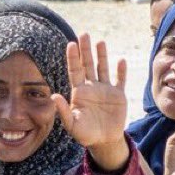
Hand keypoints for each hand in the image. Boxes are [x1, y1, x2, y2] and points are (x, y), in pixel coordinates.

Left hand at [52, 34, 129, 170]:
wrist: (104, 140)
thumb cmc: (85, 134)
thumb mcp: (72, 125)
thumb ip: (63, 111)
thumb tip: (53, 96)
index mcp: (79, 92)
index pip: (75, 71)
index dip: (73, 58)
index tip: (71, 44)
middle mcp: (91, 87)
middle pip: (88, 65)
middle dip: (86, 50)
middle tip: (84, 34)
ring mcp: (105, 89)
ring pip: (103, 68)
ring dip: (102, 55)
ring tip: (100, 42)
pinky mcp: (118, 95)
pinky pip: (120, 80)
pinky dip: (121, 71)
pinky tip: (121, 61)